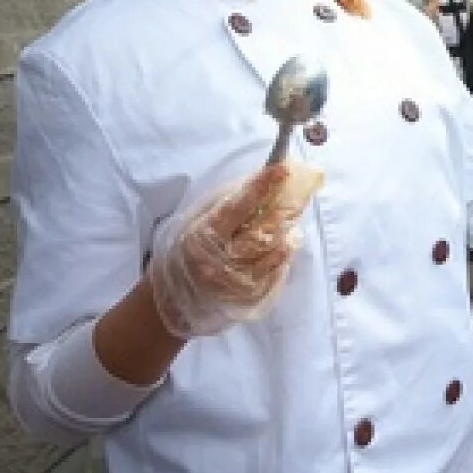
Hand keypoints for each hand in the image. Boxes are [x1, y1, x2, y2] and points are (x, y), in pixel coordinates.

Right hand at [149, 165, 298, 338]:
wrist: (176, 302)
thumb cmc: (186, 253)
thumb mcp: (195, 223)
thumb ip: (224, 203)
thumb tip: (257, 180)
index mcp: (202, 238)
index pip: (236, 208)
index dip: (260, 187)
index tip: (280, 170)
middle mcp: (219, 263)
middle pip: (262, 230)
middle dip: (283, 210)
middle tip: (296, 195)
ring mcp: (236, 283)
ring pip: (275, 251)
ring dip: (288, 233)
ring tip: (289, 221)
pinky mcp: (251, 297)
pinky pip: (277, 270)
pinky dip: (284, 254)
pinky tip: (284, 244)